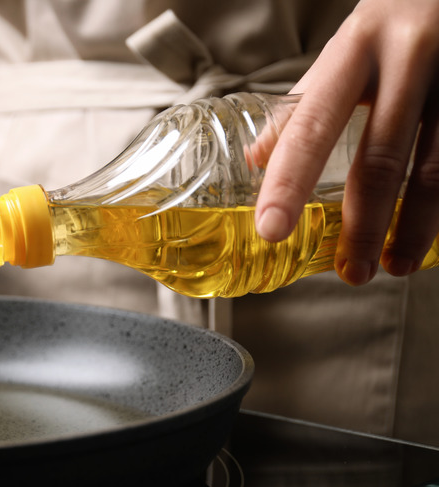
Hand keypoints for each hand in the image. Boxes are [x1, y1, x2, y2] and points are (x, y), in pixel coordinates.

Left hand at [255, 0, 438, 284]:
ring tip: (396, 265)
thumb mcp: (348, 48)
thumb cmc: (399, 20)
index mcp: (355, 47)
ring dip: (416, 228)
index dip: (288, 182)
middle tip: (353, 272)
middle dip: (364, 225)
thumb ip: (307, 103)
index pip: (311, 124)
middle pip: (382, 159)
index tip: (270, 230)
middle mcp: (411, 56)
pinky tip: (437, 236)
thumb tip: (256, 159)